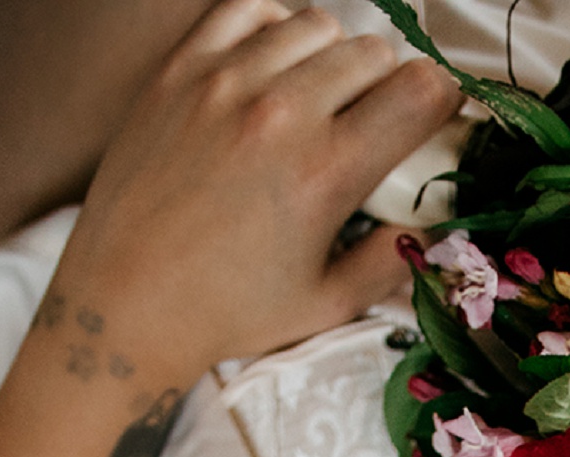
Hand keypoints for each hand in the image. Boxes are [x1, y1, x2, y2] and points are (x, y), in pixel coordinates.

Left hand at [56, 0, 462, 375]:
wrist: (127, 300)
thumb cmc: (228, 312)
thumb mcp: (325, 306)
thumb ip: (388, 263)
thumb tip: (434, 230)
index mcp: (326, 173)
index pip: (419, 91)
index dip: (442, 101)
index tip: (435, 120)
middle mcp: (280, 114)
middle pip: (373, 52)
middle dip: (389, 82)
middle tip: (374, 119)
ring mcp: (226, 82)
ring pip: (316, 24)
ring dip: (334, 53)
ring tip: (324, 94)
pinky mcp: (181, 69)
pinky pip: (248, 9)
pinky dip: (275, 27)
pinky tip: (274, 64)